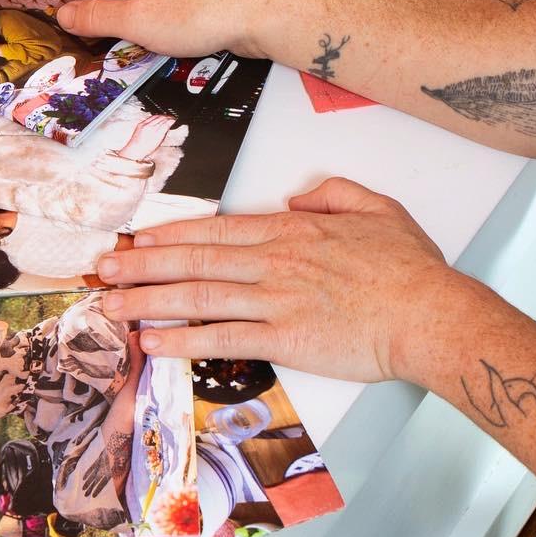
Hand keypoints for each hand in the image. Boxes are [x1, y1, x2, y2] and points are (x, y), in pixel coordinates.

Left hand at [95, 176, 484, 383]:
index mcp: (291, 230)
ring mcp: (276, 300)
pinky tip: (153, 341)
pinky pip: (222, 338)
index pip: (215, 229)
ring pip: (197, 295)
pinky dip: (183, 339)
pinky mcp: (284, 340)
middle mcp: (274, 261)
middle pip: (194, 259)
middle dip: (143, 264)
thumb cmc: (410, 269)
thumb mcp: (376, 207)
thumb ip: (332, 195)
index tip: (138, 239)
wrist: (431, 314)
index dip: (171, 235)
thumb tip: (297, 198)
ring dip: (148, 300)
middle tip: (104, 268)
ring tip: (111, 304)